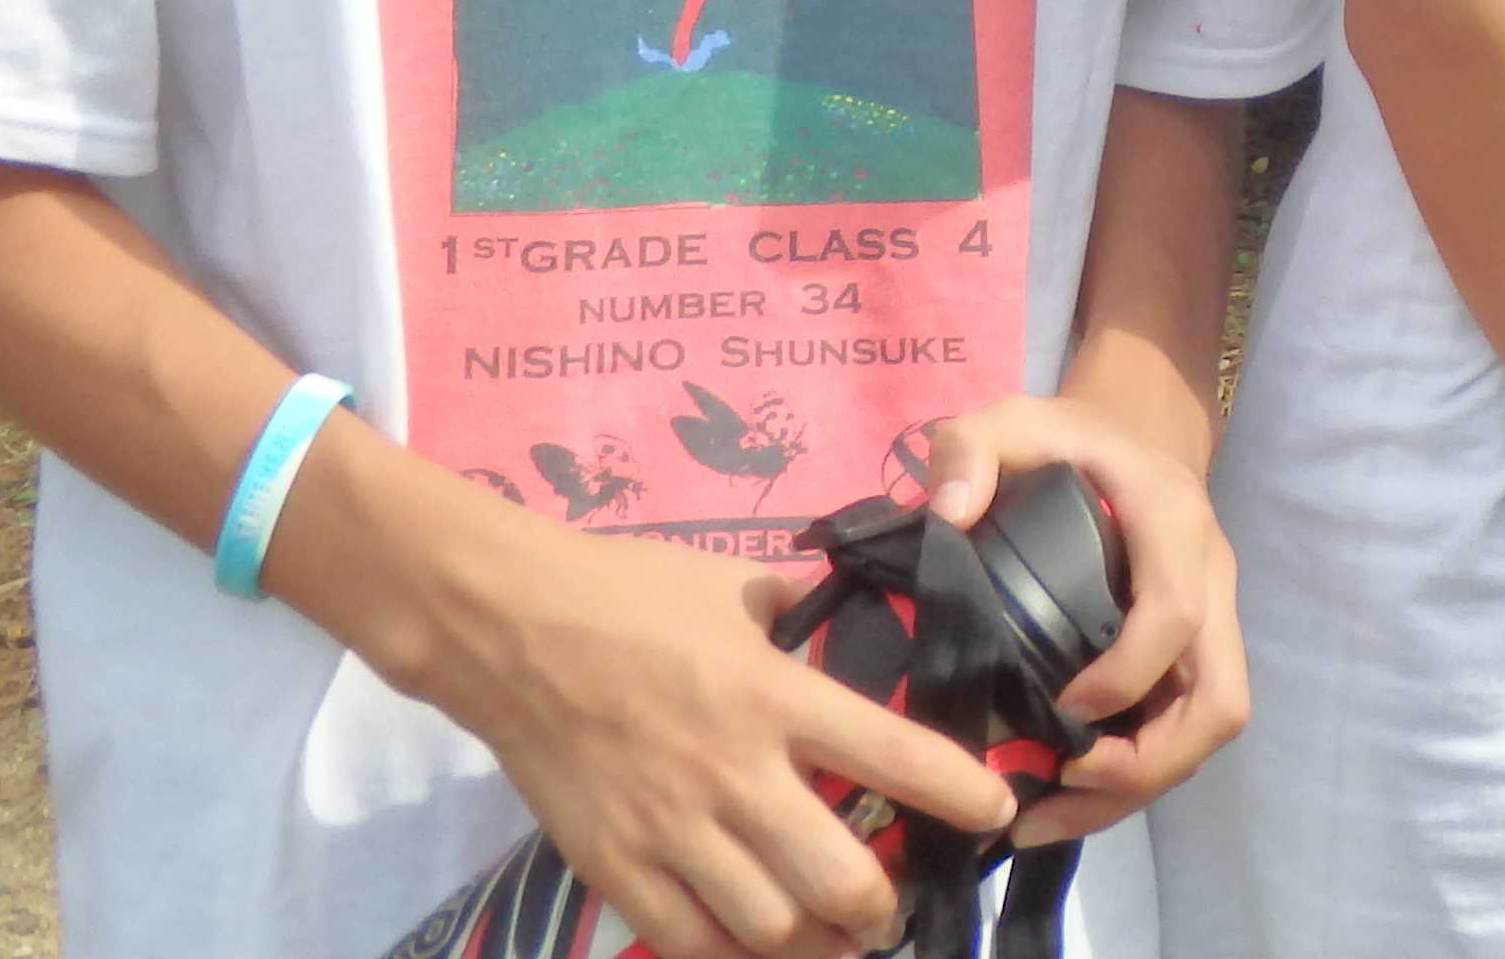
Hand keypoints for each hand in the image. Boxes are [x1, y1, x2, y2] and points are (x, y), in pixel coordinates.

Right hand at [411, 495, 1020, 958]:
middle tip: (899, 909)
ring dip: (819, 944)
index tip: (998, 811)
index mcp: (776, 695)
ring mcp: (670, 828)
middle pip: (838, 878)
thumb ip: (802, 607)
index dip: (961, 792)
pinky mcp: (612, 866)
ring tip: (839, 940)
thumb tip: (852, 604)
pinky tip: (758, 947)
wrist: (507, 629)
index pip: (895, 755)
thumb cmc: (628, 593)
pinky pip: (689, 940)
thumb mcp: (736, 583)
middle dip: (884, 908)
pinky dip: (734, 955)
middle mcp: (734, 774)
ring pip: (770, 928)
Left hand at [909, 393, 1247, 840]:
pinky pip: (1181, 732)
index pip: (1176, 614)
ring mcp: (1210, 624)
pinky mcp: (1193, 656)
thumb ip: (970, 447)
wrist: (1131, 435)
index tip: (1059, 710)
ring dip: (1136, 787)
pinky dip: (1131, 778)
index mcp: (1173, 526)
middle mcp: (1210, 581)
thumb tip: (950, 513)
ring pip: (1206, 730)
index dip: (1125, 675)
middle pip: (1219, 701)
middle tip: (1061, 788)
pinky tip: (1061, 799)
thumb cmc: (1067, 438)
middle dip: (1147, 764)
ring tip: (1045, 817)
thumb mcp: (1010, 418)